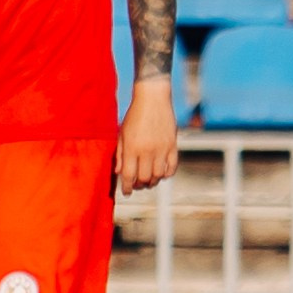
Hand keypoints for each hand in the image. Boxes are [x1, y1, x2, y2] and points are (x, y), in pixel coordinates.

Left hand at [116, 79, 179, 195]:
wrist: (152, 99)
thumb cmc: (133, 116)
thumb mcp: (122, 134)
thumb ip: (120, 154)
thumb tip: (119, 173)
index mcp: (132, 148)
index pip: (129, 175)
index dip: (127, 187)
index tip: (126, 193)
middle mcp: (147, 151)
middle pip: (144, 178)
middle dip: (139, 185)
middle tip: (136, 186)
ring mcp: (162, 149)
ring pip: (159, 175)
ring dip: (153, 181)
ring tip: (147, 181)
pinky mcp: (173, 145)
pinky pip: (172, 167)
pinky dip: (167, 174)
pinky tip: (161, 174)